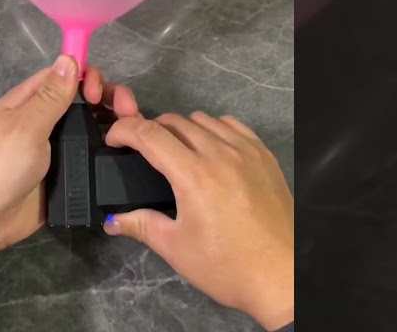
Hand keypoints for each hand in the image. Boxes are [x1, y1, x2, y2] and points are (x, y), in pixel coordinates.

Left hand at [0, 57, 139, 264]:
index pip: (60, 77)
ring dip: (110, 122)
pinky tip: (126, 151)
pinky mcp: (63, 170)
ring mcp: (53, 147)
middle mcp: (41, 120)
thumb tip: (68, 59)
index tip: (100, 93)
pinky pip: (87, 152)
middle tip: (128, 111)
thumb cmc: (2, 167)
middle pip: (79, 99)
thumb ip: (50, 97)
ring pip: (87, 125)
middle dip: (105, 97)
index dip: (85, 77)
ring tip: (133, 129)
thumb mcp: (25, 127)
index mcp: (25, 103)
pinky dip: (106, 148)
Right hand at [103, 112, 293, 329]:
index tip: (113, 141)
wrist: (283, 277)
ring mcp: (246, 151)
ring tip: (177, 152)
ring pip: (204, 119)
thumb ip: (142, 225)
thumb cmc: (227, 266)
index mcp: (193, 175)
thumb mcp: (177, 248)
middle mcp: (220, 153)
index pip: (149, 134)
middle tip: (142, 153)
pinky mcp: (264, 156)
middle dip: (150, 131)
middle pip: (175, 122)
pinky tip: (211, 150)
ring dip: (182, 129)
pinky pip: (233, 126)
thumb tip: (113, 221)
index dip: (124, 131)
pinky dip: (214, 129)